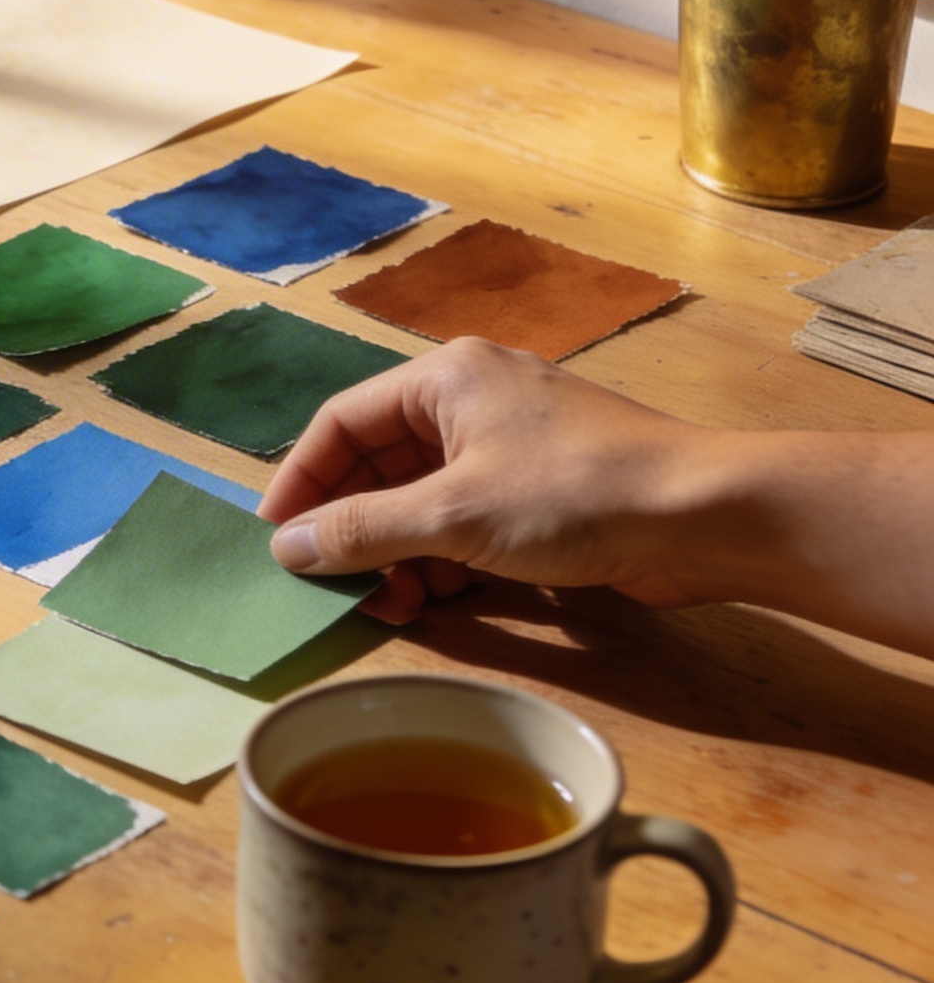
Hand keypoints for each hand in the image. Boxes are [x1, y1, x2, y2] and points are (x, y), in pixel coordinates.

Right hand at [258, 338, 715, 624]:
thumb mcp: (453, 514)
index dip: (303, 481)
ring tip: (389, 604)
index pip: (343, 422)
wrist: (705, 516)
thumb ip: (363, 530)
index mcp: (445, 378)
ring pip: (425, 497)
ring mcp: (513, 444)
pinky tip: (437, 598)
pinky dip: (443, 556)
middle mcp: (474, 399)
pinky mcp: (546, 490)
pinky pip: (468, 518)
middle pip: (382, 463)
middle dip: (355, 527)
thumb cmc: (574, 493)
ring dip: (398, 551)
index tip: (277, 538)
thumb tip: (287, 547)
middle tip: (333, 586)